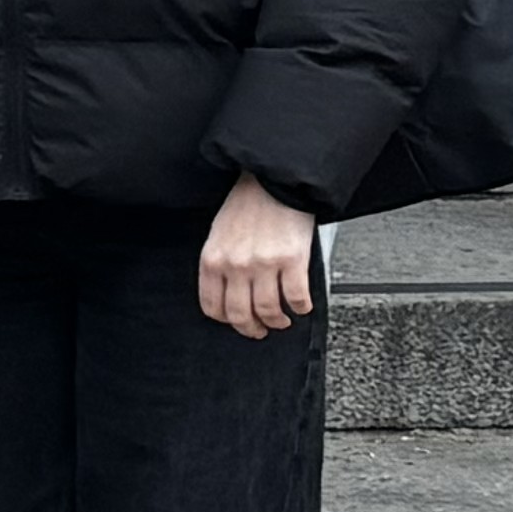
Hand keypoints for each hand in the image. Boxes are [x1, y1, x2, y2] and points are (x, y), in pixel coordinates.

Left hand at [198, 172, 322, 339]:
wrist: (273, 181)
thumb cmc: (247, 204)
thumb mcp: (219, 234)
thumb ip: (221, 263)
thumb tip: (229, 292)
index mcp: (213, 259)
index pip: (212, 305)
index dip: (226, 320)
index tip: (235, 322)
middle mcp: (235, 265)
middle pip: (240, 314)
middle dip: (251, 329)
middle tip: (260, 330)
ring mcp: (263, 264)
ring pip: (268, 311)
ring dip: (277, 321)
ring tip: (281, 319)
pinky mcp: (291, 261)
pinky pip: (296, 298)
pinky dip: (300, 308)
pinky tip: (300, 306)